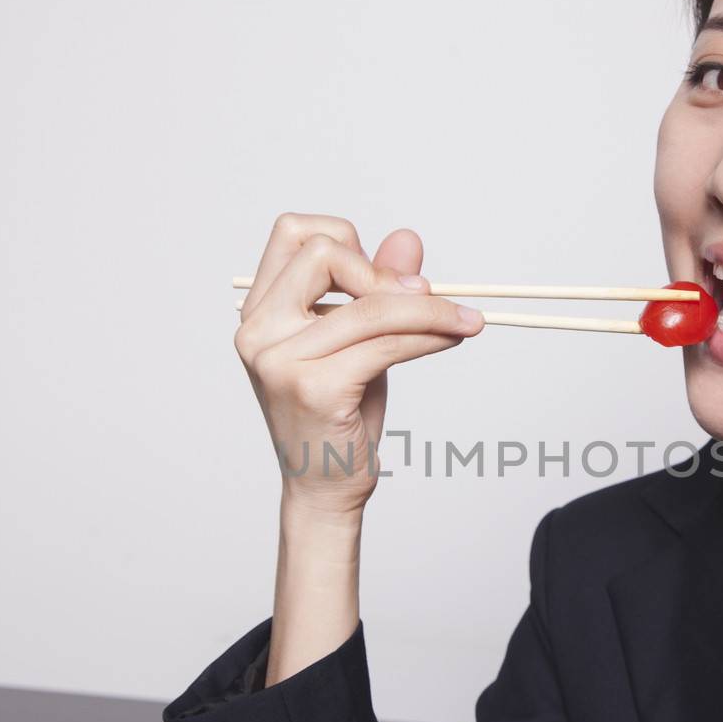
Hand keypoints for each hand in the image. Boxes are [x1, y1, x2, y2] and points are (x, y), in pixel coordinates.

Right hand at [234, 213, 483, 516]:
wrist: (323, 489)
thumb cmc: (337, 415)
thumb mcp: (356, 341)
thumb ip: (374, 288)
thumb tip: (407, 238)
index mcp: (259, 311)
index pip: (294, 232)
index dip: (346, 241)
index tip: (381, 278)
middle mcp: (258, 330)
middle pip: (324, 253)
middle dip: (383, 272)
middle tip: (424, 298)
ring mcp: (280, 359)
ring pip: (369, 305)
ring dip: (429, 309)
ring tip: (464, 320)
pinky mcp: (314, 388)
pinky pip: (386, 343)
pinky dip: (430, 335)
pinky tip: (454, 338)